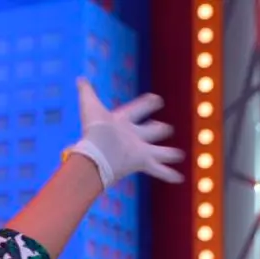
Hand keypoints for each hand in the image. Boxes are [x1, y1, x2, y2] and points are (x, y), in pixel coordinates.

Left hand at [66, 78, 183, 188]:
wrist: (97, 152)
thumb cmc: (94, 129)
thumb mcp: (91, 105)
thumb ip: (86, 91)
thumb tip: (79, 78)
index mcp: (123, 122)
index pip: (137, 109)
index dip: (146, 104)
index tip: (156, 99)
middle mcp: (133, 136)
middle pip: (150, 131)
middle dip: (159, 129)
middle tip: (166, 128)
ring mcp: (139, 150)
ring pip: (159, 151)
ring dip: (169, 154)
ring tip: (179, 155)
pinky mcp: (142, 161)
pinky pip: (159, 169)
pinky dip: (169, 174)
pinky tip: (180, 179)